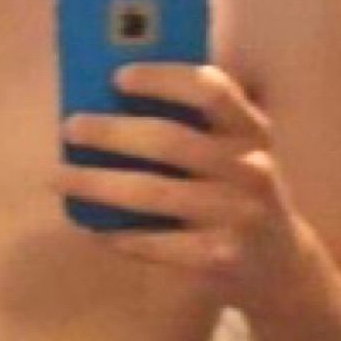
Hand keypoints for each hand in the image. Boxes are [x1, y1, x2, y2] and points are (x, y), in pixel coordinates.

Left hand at [58, 63, 313, 301]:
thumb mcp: (235, 151)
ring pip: (152, 193)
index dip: (163, 79)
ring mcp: (237, 215)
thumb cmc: (239, 192)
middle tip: (70, 128)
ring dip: (97, 184)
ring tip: (59, 178)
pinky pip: (156, 242)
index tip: (118, 76)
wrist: (281, 264)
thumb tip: (114, 95)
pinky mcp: (220, 257)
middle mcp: (250, 168)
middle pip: (170, 140)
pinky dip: (120, 234)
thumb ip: (197, 124)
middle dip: (112, 132)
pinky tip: (94, 228)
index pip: (211, 90)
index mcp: (252, 130)